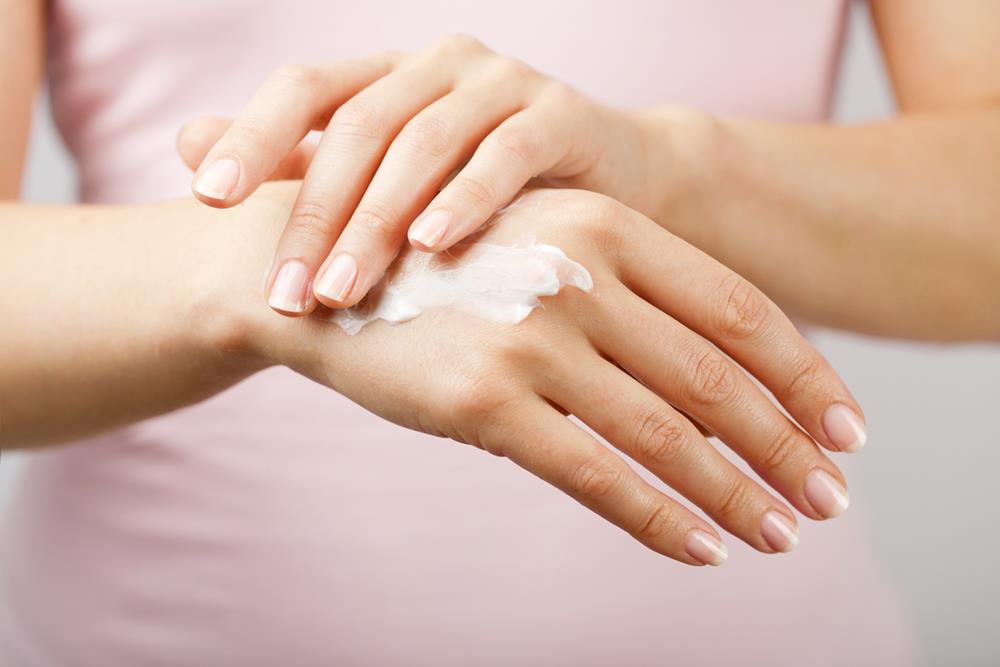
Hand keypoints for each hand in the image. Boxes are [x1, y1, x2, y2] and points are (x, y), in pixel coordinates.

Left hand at [180, 35, 651, 315]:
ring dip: (378, 220)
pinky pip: (506, 154)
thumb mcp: (391, 181)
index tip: (205, 199)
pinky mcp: (560, 115)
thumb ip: (300, 166)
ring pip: (423, 142)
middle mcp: (438, 66)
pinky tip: (434, 245)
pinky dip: (467, 199)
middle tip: (287, 293)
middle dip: (315, 213)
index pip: (305, 89)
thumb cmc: (491, 193)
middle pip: (359, 127)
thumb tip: (185, 149)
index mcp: (389, 76)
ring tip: (344, 289)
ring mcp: (502, 83)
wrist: (614, 179)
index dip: (252, 135)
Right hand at [223, 183, 864, 566]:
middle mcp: (579, 273)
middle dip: (785, 448)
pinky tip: (702, 548)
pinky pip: (596, 475)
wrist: (323, 272)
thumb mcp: (545, 248)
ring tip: (781, 534)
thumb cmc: (448, 265)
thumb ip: (631, 294)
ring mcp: (531, 336)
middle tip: (831, 500)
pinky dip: (659, 519)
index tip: (848, 431)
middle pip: (717, 378)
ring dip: (736, 493)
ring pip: (666, 434)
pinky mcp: (484, 400)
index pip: (741, 309)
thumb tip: (727, 377)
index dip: (805, 376)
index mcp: (607, 227)